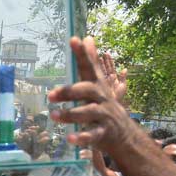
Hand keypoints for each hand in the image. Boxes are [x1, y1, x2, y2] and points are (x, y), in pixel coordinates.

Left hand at [47, 37, 137, 152]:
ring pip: (87, 113)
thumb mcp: (98, 84)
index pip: (89, 67)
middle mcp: (102, 98)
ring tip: (53, 115)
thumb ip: (90, 64)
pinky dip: (81, 137)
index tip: (74, 39)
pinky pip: (92, 135)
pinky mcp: (103, 133)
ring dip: (70, 114)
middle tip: (50, 95)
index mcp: (97, 86)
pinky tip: (69, 138)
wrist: (125, 135)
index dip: (83, 54)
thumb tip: (87, 37)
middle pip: (86, 91)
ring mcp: (104, 116)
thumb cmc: (104, 107)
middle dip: (69, 91)